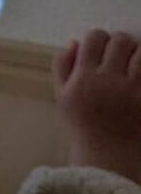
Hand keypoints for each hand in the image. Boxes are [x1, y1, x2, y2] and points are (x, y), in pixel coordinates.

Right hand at [54, 30, 140, 182]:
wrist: (108, 155)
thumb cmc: (82, 125)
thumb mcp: (61, 96)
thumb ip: (62, 66)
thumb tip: (74, 42)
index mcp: (83, 77)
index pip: (94, 38)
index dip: (98, 40)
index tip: (99, 51)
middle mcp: (108, 79)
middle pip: (120, 40)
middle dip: (120, 44)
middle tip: (119, 58)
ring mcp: (132, 88)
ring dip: (138, 55)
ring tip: (133, 66)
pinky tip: (139, 78)